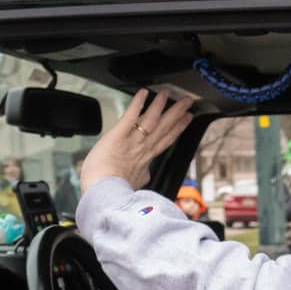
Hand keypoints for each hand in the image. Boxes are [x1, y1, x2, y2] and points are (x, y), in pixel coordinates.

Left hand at [80, 89, 196, 194]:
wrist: (104, 196)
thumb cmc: (111, 193)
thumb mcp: (133, 185)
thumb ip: (141, 176)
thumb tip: (146, 175)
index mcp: (145, 161)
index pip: (165, 140)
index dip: (177, 128)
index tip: (186, 119)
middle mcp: (142, 149)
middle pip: (163, 128)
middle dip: (176, 114)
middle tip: (187, 102)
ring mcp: (131, 142)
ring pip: (150, 120)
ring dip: (160, 106)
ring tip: (167, 94)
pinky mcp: (118, 135)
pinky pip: (130, 117)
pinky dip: (138, 104)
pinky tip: (144, 93)